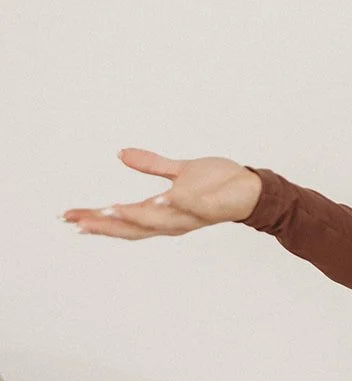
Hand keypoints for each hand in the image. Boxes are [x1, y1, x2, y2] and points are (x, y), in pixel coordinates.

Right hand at [60, 149, 261, 238]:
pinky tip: (160, 198)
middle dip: (103, 224)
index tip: (69, 217)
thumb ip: (151, 165)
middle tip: (76, 221)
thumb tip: (120, 153)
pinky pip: (190, 206)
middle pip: (132, 227)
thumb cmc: (217, 184)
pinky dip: (174, 205)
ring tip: (107, 209)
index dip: (96, 220)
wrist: (252, 189)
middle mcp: (173, 221)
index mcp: (162, 214)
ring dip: (132, 216)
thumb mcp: (179, 172)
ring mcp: (190, 215)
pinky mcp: (209, 206)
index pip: (123, 220)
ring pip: (157, 221)